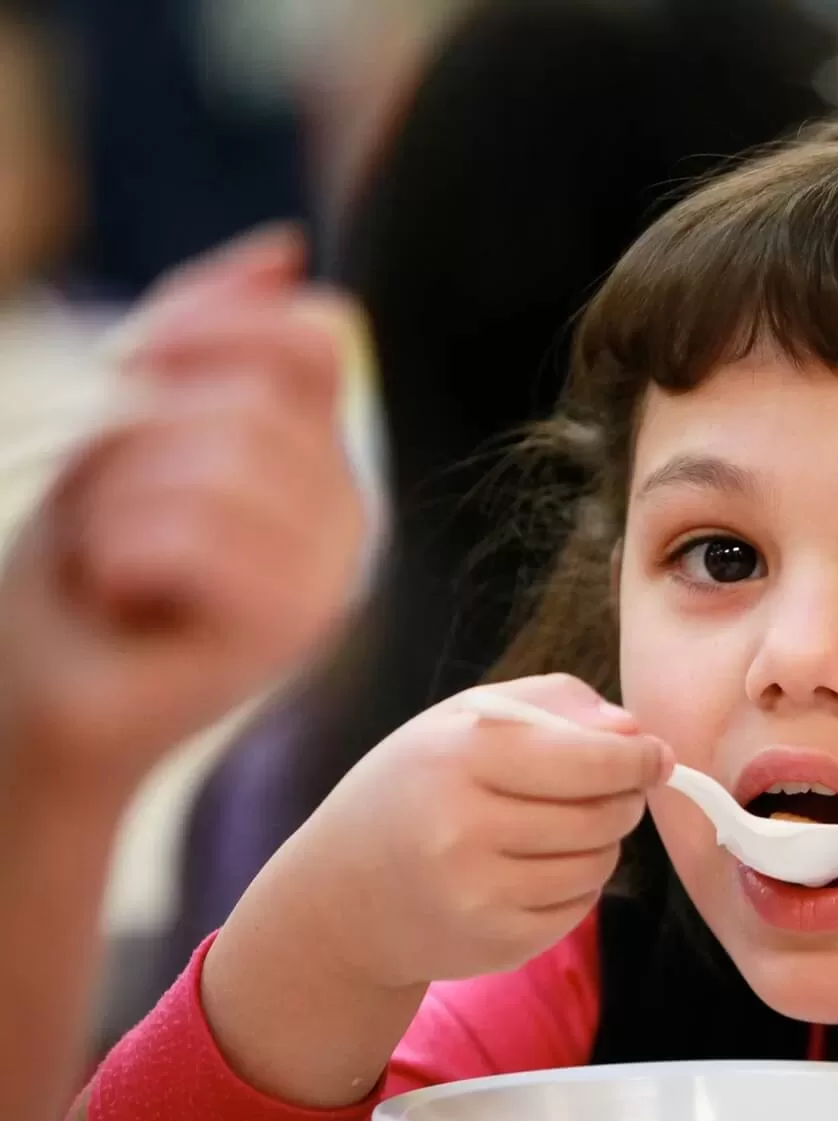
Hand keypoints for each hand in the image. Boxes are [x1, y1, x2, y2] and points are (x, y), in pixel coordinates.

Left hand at [0, 226, 364, 793]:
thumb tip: (290, 251)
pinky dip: (125, 552)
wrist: (40, 705)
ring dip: (118, 500)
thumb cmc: (78, 569)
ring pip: (221, 463)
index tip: (118, 374)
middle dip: (131, 433)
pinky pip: (203, 536)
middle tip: (100, 508)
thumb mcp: (127, 424)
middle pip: (248, 398)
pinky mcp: (292, 630)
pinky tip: (124, 592)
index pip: (309, 338)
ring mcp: (332, 573)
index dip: (202, 332)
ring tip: (110, 558)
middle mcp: (350, 511)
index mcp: (323, 457)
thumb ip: (202, 334)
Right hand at [265, 673, 667, 991]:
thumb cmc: (417, 788)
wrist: (341, 897)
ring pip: (599, 863)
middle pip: (604, 814)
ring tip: (557, 830)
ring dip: (600, 844)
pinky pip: (579, 907)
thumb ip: (555, 705)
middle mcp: (463, 826)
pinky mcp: (494, 943)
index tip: (655, 757)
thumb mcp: (466, 719)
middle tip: (604, 793)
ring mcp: (478, 893)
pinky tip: (532, 872)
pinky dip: (575, 887)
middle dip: (622, 799)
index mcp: (460, 753)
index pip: (590, 758)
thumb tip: (634, 731)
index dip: (637, 758)